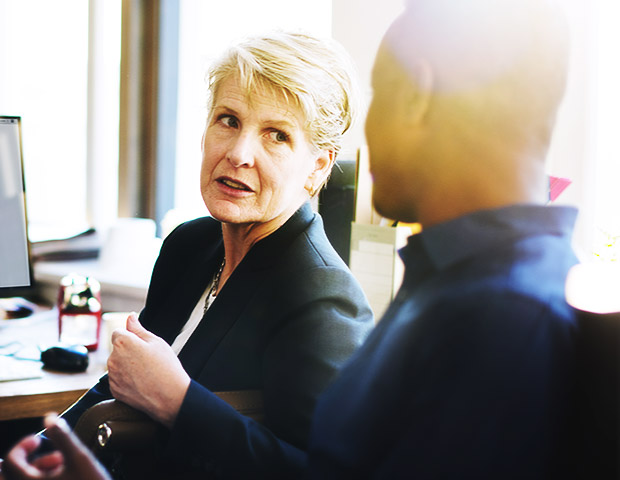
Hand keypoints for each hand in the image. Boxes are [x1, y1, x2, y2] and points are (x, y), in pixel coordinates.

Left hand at [0, 414, 109, 479]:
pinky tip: (61, 476)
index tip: (38, 440)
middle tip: (35, 452)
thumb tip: (49, 418)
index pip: (10, 461)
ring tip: (57, 464)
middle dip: (21, 461)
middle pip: (7, 476)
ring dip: (33, 471)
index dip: (23, 445)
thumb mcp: (79, 458)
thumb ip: (62, 437)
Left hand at [107, 313, 190, 427]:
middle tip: (148, 360)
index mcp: (122, 342)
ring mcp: (112, 376)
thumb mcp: (156, 342)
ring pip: (117, 364)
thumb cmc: (166, 367)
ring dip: (127, 365)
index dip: (132, 337)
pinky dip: (127, 379)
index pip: (119, 332)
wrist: (170, 397)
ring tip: (146, 372)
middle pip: (118, 349)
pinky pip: (118, 379)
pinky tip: (142, 382)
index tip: (144, 346)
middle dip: (129, 351)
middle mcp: (112, 358)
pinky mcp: (114, 390)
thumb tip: (130, 317)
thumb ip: (138, 328)